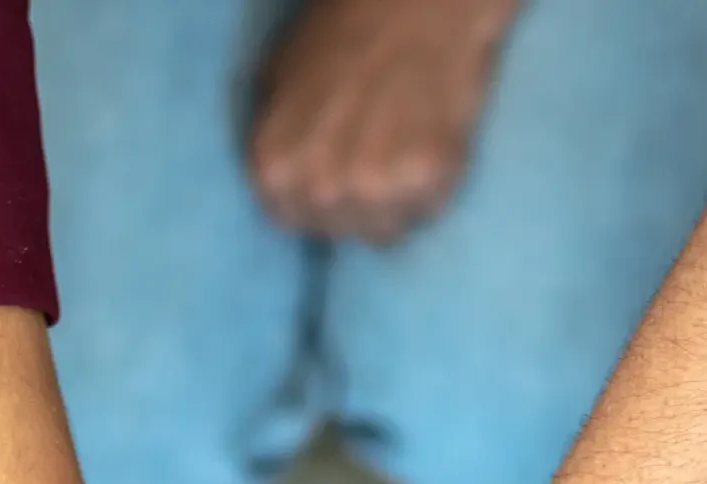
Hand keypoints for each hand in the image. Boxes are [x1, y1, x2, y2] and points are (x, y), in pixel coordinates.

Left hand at [247, 0, 518, 243]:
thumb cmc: (341, 29)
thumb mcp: (278, 81)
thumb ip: (280, 143)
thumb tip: (288, 186)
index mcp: (276, 168)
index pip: (292, 223)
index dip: (315, 202)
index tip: (335, 175)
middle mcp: (320, 186)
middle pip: (341, 231)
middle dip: (356, 205)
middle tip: (375, 154)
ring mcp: (375, 186)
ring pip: (385, 230)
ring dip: (395, 201)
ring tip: (401, 148)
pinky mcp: (427, 178)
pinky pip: (426, 210)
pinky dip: (430, 187)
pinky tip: (425, 143)